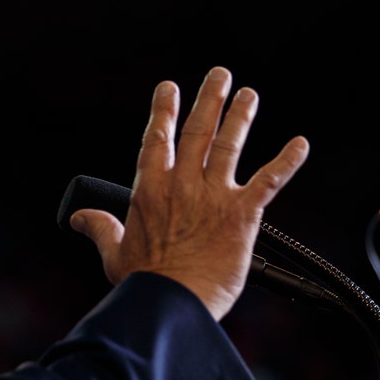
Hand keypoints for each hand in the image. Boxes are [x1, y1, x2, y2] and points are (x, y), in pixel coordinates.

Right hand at [69, 66, 309, 319]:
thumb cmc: (143, 284)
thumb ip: (100, 228)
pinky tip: (301, 144)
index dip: (163, 111)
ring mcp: (213, 196)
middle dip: (209, 99)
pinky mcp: (243, 215)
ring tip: (249, 94)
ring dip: (241, 116)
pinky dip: (287, 161)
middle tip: (219, 75)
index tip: (168, 88)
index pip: (157, 139)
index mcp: (150, 190)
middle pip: (197, 131)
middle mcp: (182, 185)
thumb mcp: (113, 254)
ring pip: (229, 146)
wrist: (172, 304)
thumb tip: (78, 217)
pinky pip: (269, 181)